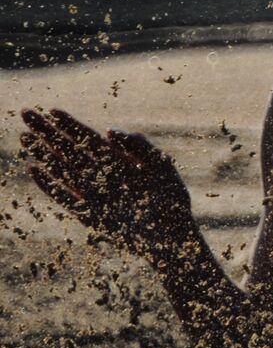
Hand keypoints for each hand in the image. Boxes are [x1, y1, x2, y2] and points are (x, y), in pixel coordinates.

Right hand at [20, 109, 196, 262]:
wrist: (173, 238)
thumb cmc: (171, 200)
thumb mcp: (161, 167)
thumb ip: (140, 146)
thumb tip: (109, 130)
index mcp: (119, 161)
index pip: (89, 138)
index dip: (71, 124)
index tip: (52, 110)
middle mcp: (102, 175)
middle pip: (70, 149)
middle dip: (48, 131)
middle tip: (25, 113)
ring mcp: (93, 194)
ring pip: (63, 169)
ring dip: (44, 153)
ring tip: (24, 137)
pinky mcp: (88, 214)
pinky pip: (64, 197)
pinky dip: (49, 184)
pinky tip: (34, 169)